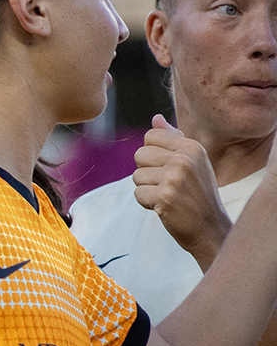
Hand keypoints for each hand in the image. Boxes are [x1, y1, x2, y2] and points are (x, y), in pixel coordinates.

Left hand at [134, 114, 229, 267]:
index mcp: (192, 147)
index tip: (167, 167)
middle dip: (147, 172)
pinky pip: (137, 193)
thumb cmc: (197, 193)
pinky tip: (164, 206)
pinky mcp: (164, 197)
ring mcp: (175, 178)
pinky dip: (146, 202)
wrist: (209, 227)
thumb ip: (173, 139)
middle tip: (167, 184)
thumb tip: (156, 118)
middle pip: (139, 154)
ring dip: (147, 188)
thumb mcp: (192, 161)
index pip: (150, 136)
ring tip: (168, 195)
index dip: (152, 154)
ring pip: (136, 176)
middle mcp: (184, 159)